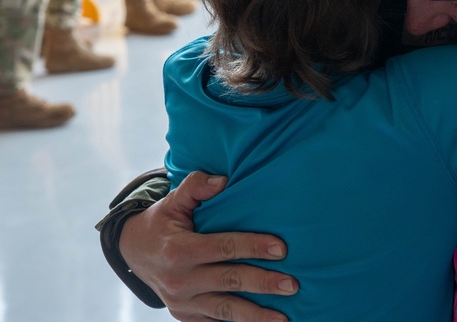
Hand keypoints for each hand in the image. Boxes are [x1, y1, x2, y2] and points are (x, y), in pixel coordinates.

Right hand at [120, 171, 297, 321]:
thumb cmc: (161, 222)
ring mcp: (181, 302)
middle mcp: (179, 280)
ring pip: (225, 309)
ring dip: (255, 315)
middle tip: (292, 285)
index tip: (281, 249)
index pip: (223, 248)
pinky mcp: (185, 315)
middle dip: (263, 283)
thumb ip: (196, 186)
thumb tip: (224, 180)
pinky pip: (214, 321)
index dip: (253, 247)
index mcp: (179, 250)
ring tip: (283, 318)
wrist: (132, 252)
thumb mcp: (172, 200)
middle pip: (229, 281)